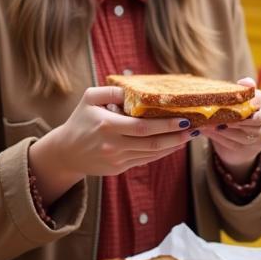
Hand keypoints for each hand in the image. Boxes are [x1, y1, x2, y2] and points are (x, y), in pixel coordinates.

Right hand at [29, 86, 192, 201]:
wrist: (65, 152)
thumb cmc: (79, 120)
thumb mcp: (90, 98)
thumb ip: (113, 92)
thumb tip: (137, 91)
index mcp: (107, 125)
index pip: (143, 127)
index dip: (166, 124)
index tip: (185, 118)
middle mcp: (113, 145)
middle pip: (152, 143)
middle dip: (177, 136)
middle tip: (195, 129)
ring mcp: (116, 159)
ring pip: (151, 154)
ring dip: (173, 146)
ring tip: (190, 136)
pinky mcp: (119, 169)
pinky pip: (145, 160)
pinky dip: (161, 153)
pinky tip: (173, 145)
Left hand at [205, 78, 260, 178]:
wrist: (237, 139)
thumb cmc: (234, 113)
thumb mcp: (233, 101)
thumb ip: (238, 91)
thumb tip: (244, 82)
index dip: (250, 99)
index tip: (236, 100)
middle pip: (257, 119)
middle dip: (238, 119)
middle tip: (221, 117)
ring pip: (245, 134)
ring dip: (225, 130)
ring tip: (208, 125)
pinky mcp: (253, 148)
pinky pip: (237, 145)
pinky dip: (221, 139)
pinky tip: (209, 132)